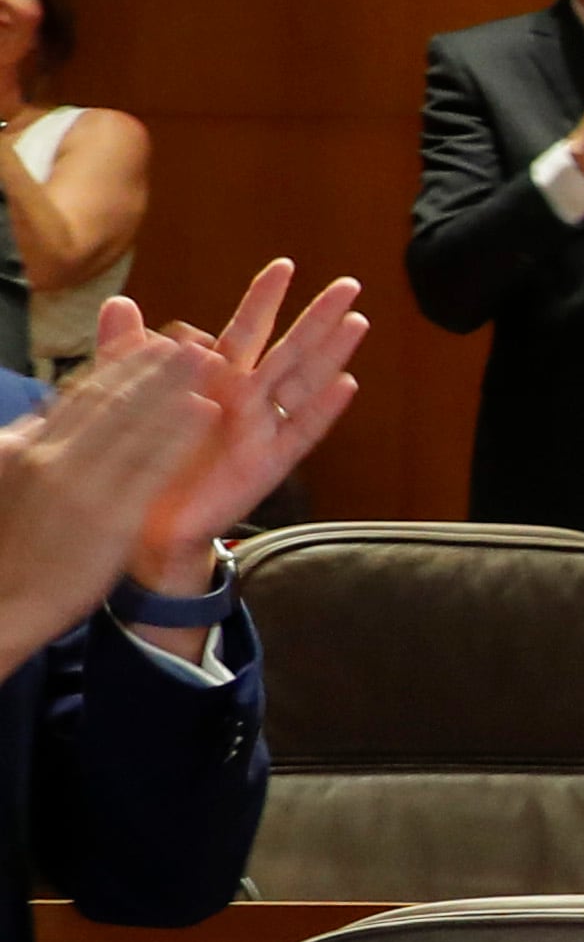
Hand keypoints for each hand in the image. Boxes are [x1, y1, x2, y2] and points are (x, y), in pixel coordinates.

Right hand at [0, 311, 223, 664]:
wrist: (3, 603)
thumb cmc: (7, 547)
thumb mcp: (7, 479)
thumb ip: (31, 443)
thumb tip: (47, 413)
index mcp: (28, 447)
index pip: (80, 396)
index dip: (118, 364)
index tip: (147, 339)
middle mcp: (54, 457)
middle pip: (111, 400)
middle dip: (152, 365)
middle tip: (188, 338)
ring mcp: (83, 485)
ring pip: (135, 423)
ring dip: (173, 386)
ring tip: (207, 357)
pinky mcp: (111, 517)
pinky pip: (153, 466)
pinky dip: (178, 433)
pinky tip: (204, 411)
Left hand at [133, 262, 367, 584]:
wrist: (143, 520)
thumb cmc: (141, 457)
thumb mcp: (123, 395)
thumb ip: (123, 349)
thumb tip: (120, 301)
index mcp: (214, 378)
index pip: (247, 329)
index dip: (265, 298)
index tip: (284, 266)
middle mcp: (246, 399)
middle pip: (291, 349)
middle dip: (319, 316)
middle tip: (348, 284)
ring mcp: (261, 429)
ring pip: (306, 382)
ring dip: (332, 351)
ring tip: (357, 321)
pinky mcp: (268, 462)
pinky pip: (301, 431)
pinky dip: (325, 408)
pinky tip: (346, 384)